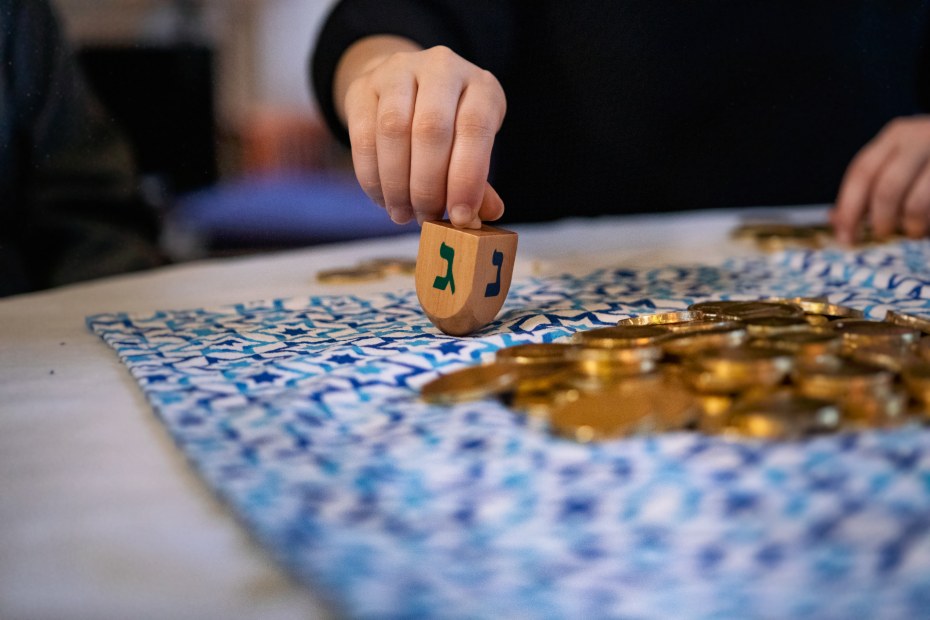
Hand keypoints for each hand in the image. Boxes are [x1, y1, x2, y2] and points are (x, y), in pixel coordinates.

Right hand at [334, 36, 506, 228]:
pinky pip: (363, 136)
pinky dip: (372, 176)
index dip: (467, 178)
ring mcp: (398, 71)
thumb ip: (477, 181)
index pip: (475, 127)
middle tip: (425, 217)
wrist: (407, 87)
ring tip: (402, 214)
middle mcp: (442, 68)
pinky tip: (382, 199)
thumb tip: (477, 218)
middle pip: (431, 130)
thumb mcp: (472, 147)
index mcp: (480, 85)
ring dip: (397, 184)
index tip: (459, 217)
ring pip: (393, 130)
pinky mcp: (363, 86)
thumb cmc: (451, 126)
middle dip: (427, 186)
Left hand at [831, 115, 929, 242]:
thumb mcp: (898, 161)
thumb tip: (835, 220)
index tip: (845, 237)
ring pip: (917, 202)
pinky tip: (929, 225)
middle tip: (882, 233)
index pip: (862, 172)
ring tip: (912, 230)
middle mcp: (922, 138)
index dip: (849, 208)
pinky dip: (929, 222)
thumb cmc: (928, 158)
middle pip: (888, 188)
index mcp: (897, 136)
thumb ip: (867, 187)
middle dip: (880, 219)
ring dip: (910, 224)